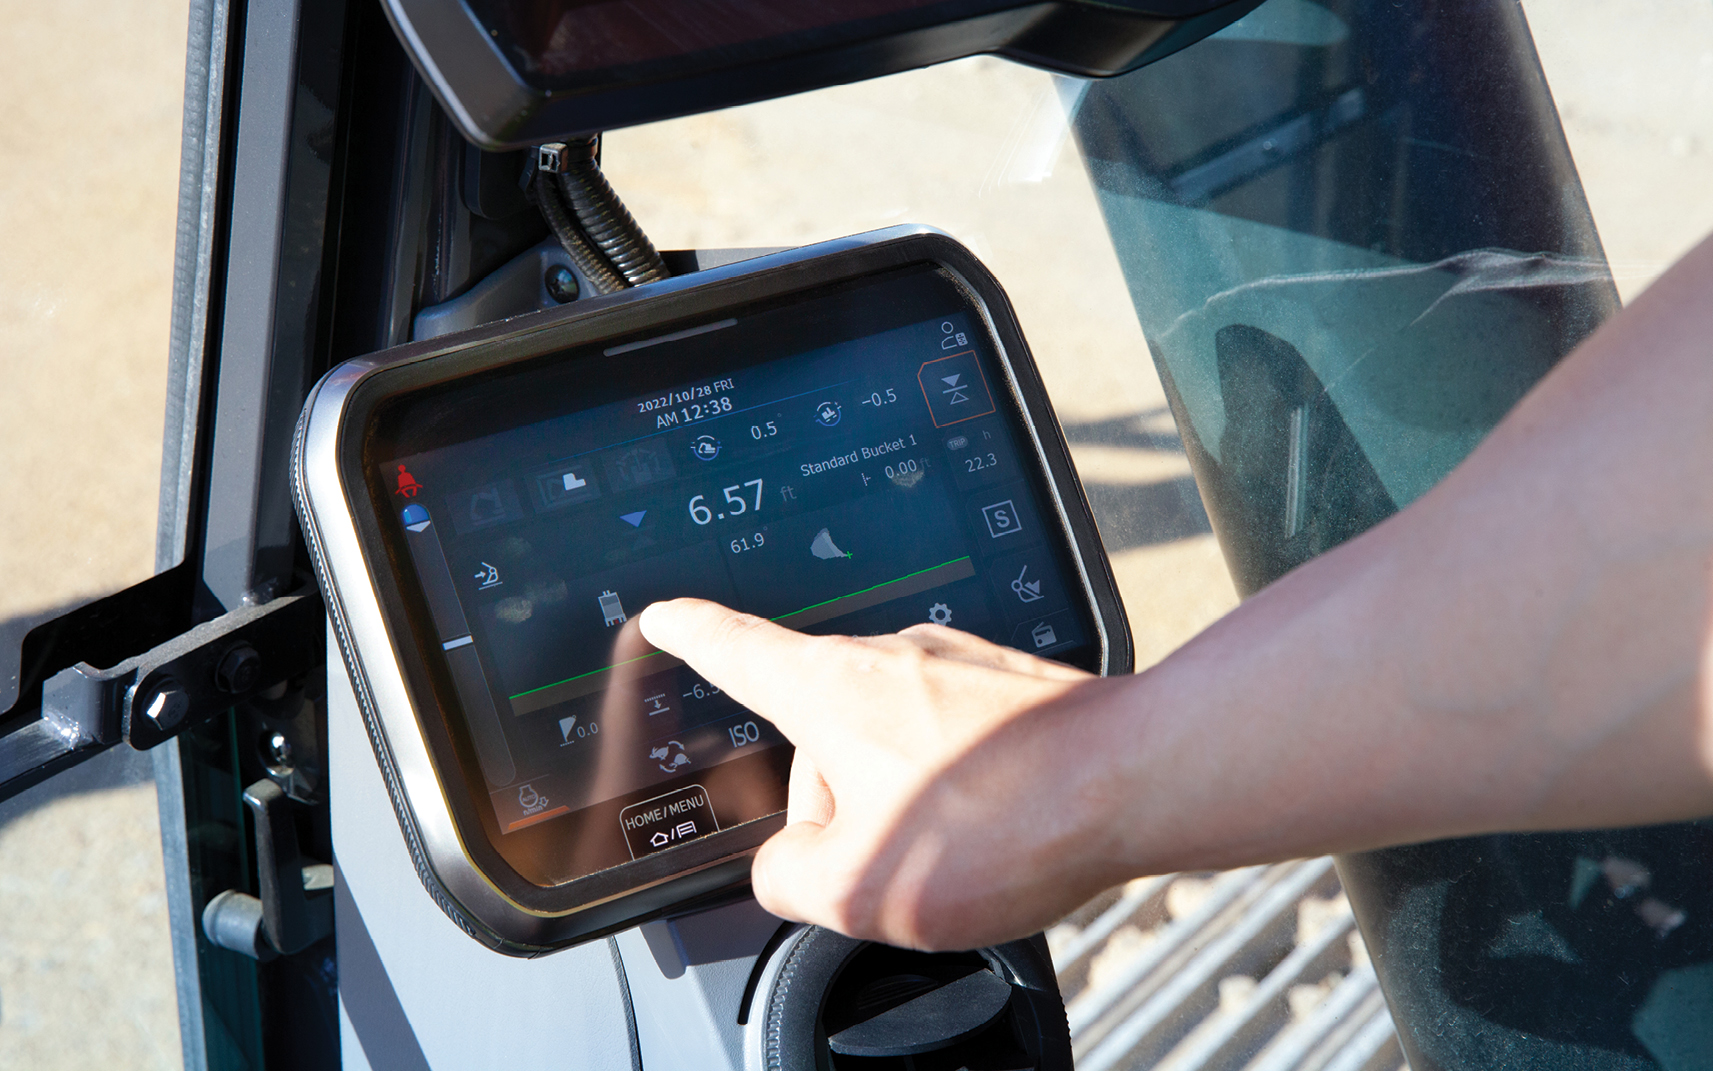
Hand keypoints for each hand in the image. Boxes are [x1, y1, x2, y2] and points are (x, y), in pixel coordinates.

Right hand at [639, 598, 1122, 949]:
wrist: (1139, 782)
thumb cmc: (1004, 821)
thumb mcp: (855, 888)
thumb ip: (788, 877)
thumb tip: (792, 863)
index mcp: (830, 689)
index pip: (734, 649)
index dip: (689, 635)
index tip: (666, 616)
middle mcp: (891, 657)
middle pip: (820, 733)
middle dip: (836, 806)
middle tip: (886, 867)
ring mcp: (957, 666)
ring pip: (891, 746)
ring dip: (903, 804)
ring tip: (963, 854)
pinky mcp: (1010, 689)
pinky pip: (953, 745)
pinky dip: (960, 793)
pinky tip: (997, 833)